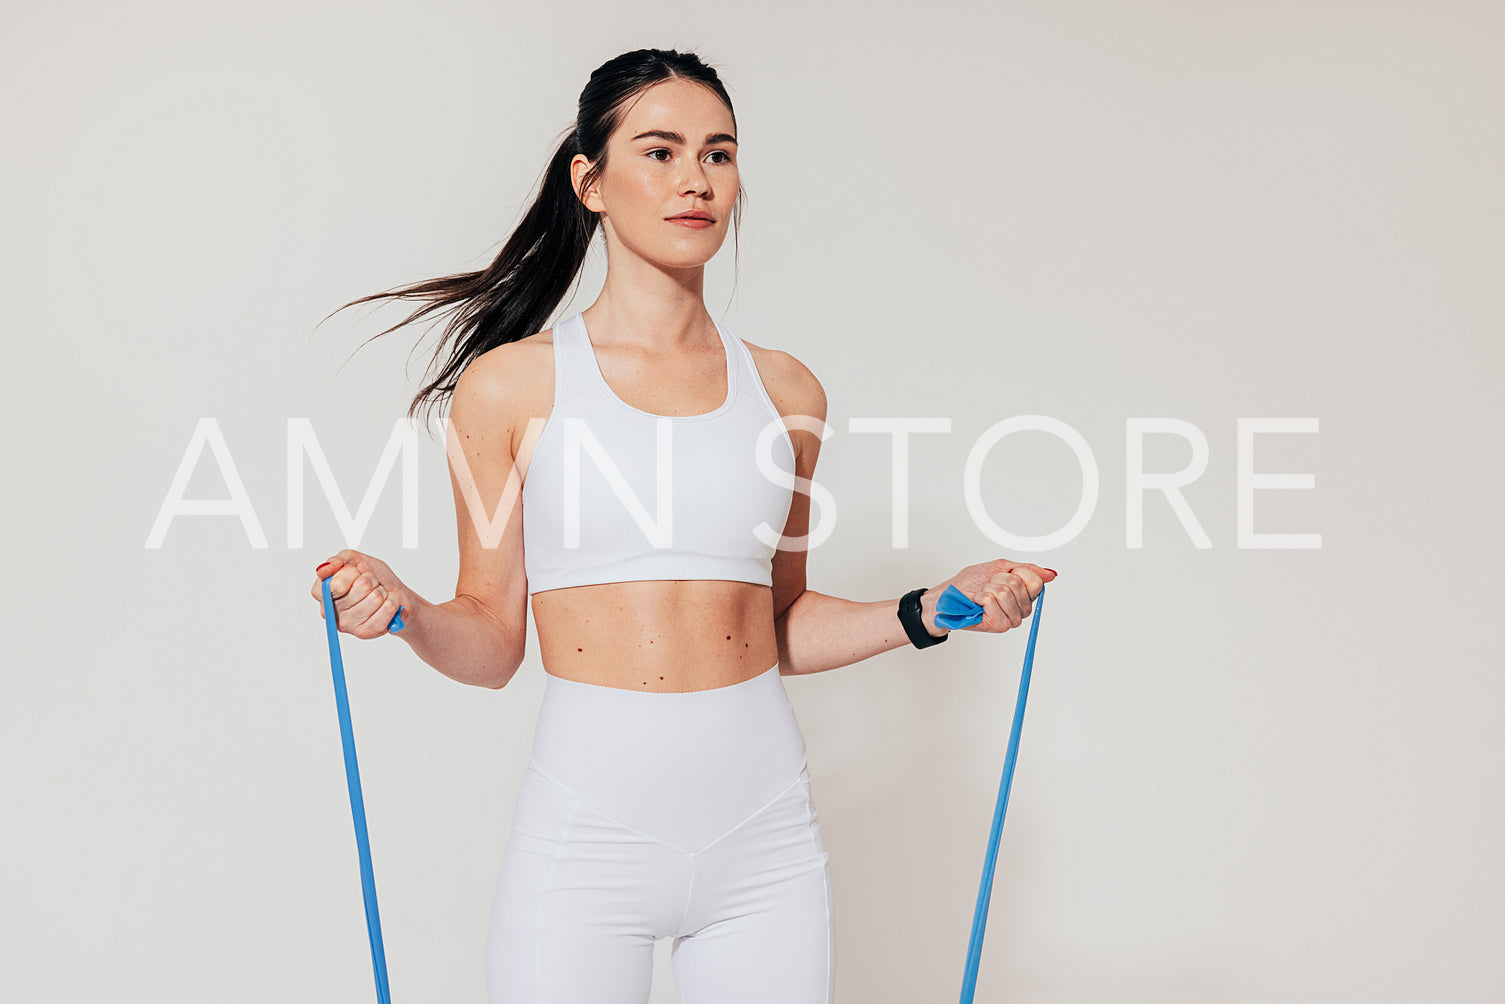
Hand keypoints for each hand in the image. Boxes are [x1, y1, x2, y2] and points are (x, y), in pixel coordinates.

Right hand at [310, 549, 409, 639]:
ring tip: (378, 594)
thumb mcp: (354, 560)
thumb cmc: (372, 576)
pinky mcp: (365, 633)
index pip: (334, 584)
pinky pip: (387, 608)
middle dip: (371, 580)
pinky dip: (392, 601)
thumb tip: (321, 571)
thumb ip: (337, 561)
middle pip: (361, 586)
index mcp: (323, 593)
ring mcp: (348, 624)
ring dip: (381, 591)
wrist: (393, 593)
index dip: (350, 575)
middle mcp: (331, 612)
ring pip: (376, 598)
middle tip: (370, 584)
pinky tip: (385, 604)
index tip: (355, 573)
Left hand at [927, 558, 1057, 634]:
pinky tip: (978, 603)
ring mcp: (1011, 619)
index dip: (1017, 572)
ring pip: (1005, 591)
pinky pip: (993, 600)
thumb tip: (1050, 573)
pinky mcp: (999, 625)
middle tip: (988, 586)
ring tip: (981, 595)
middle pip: (1019, 584)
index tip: (1001, 575)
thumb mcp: (997, 568)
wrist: (948, 598)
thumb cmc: (969, 584)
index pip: (1036, 581)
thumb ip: (1025, 569)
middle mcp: (1020, 609)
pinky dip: (981, 596)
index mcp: (1023, 595)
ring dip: (988, 588)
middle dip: (998, 579)